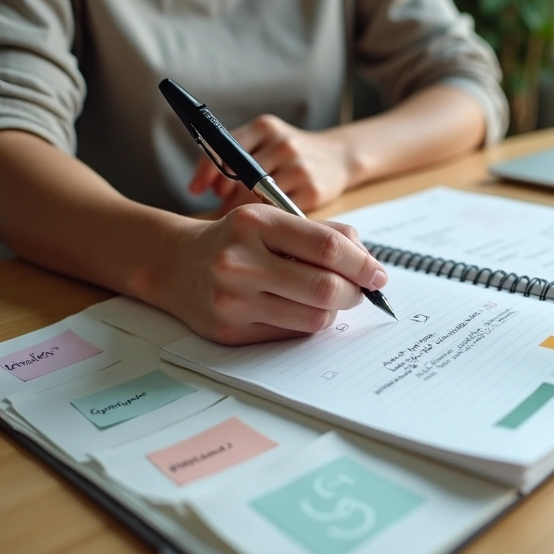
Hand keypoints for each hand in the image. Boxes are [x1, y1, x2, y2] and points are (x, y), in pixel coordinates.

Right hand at [152, 205, 387, 344]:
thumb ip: (323, 234)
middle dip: (354, 292)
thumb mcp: (272, 220)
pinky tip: (299, 308)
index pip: (328, 247)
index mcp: (255, 223)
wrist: (176, 264)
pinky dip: (306, 322)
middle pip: (325, 287)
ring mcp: (232, 300)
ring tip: (328, 298)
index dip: (363, 264)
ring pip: (313, 317)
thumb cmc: (236, 240)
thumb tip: (368, 263)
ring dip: (333, 310)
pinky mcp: (230, 331)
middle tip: (361, 291)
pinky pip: (290, 334)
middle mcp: (240, 261)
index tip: (378, 275)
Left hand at [188, 115, 352, 212]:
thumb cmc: (290, 153)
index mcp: (265, 127)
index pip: (224, 149)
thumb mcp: (264, 140)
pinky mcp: (314, 191)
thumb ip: (232, 154)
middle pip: (239, 178)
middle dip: (225, 196)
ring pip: (257, 197)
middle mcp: (283, 144)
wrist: (339, 156)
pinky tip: (268, 220)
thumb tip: (199, 187)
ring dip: (245, 211)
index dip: (206, 173)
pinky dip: (268, 218)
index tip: (196, 190)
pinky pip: (279, 211)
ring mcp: (300, 168)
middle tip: (223, 206)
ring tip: (245, 215)